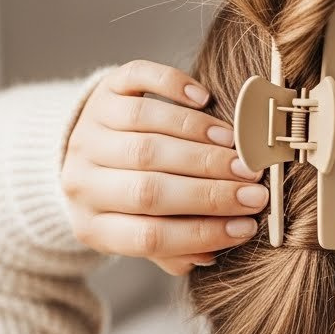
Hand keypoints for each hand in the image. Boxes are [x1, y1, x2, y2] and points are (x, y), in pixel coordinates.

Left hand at [61, 59, 267, 275]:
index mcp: (93, 225)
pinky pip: (137, 81)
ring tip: (239, 154)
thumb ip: (172, 250)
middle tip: (254, 190)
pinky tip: (204, 99)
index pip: (149, 236)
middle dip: (211, 191)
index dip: (202, 233)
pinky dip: (173, 86)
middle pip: (149, 188)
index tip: (247, 226)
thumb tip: (211, 252)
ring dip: (201, 145)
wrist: (81, 153)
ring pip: (147, 134)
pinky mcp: (103, 90)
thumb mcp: (138, 235)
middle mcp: (84, 179)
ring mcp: (91, 130)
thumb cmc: (125, 202)